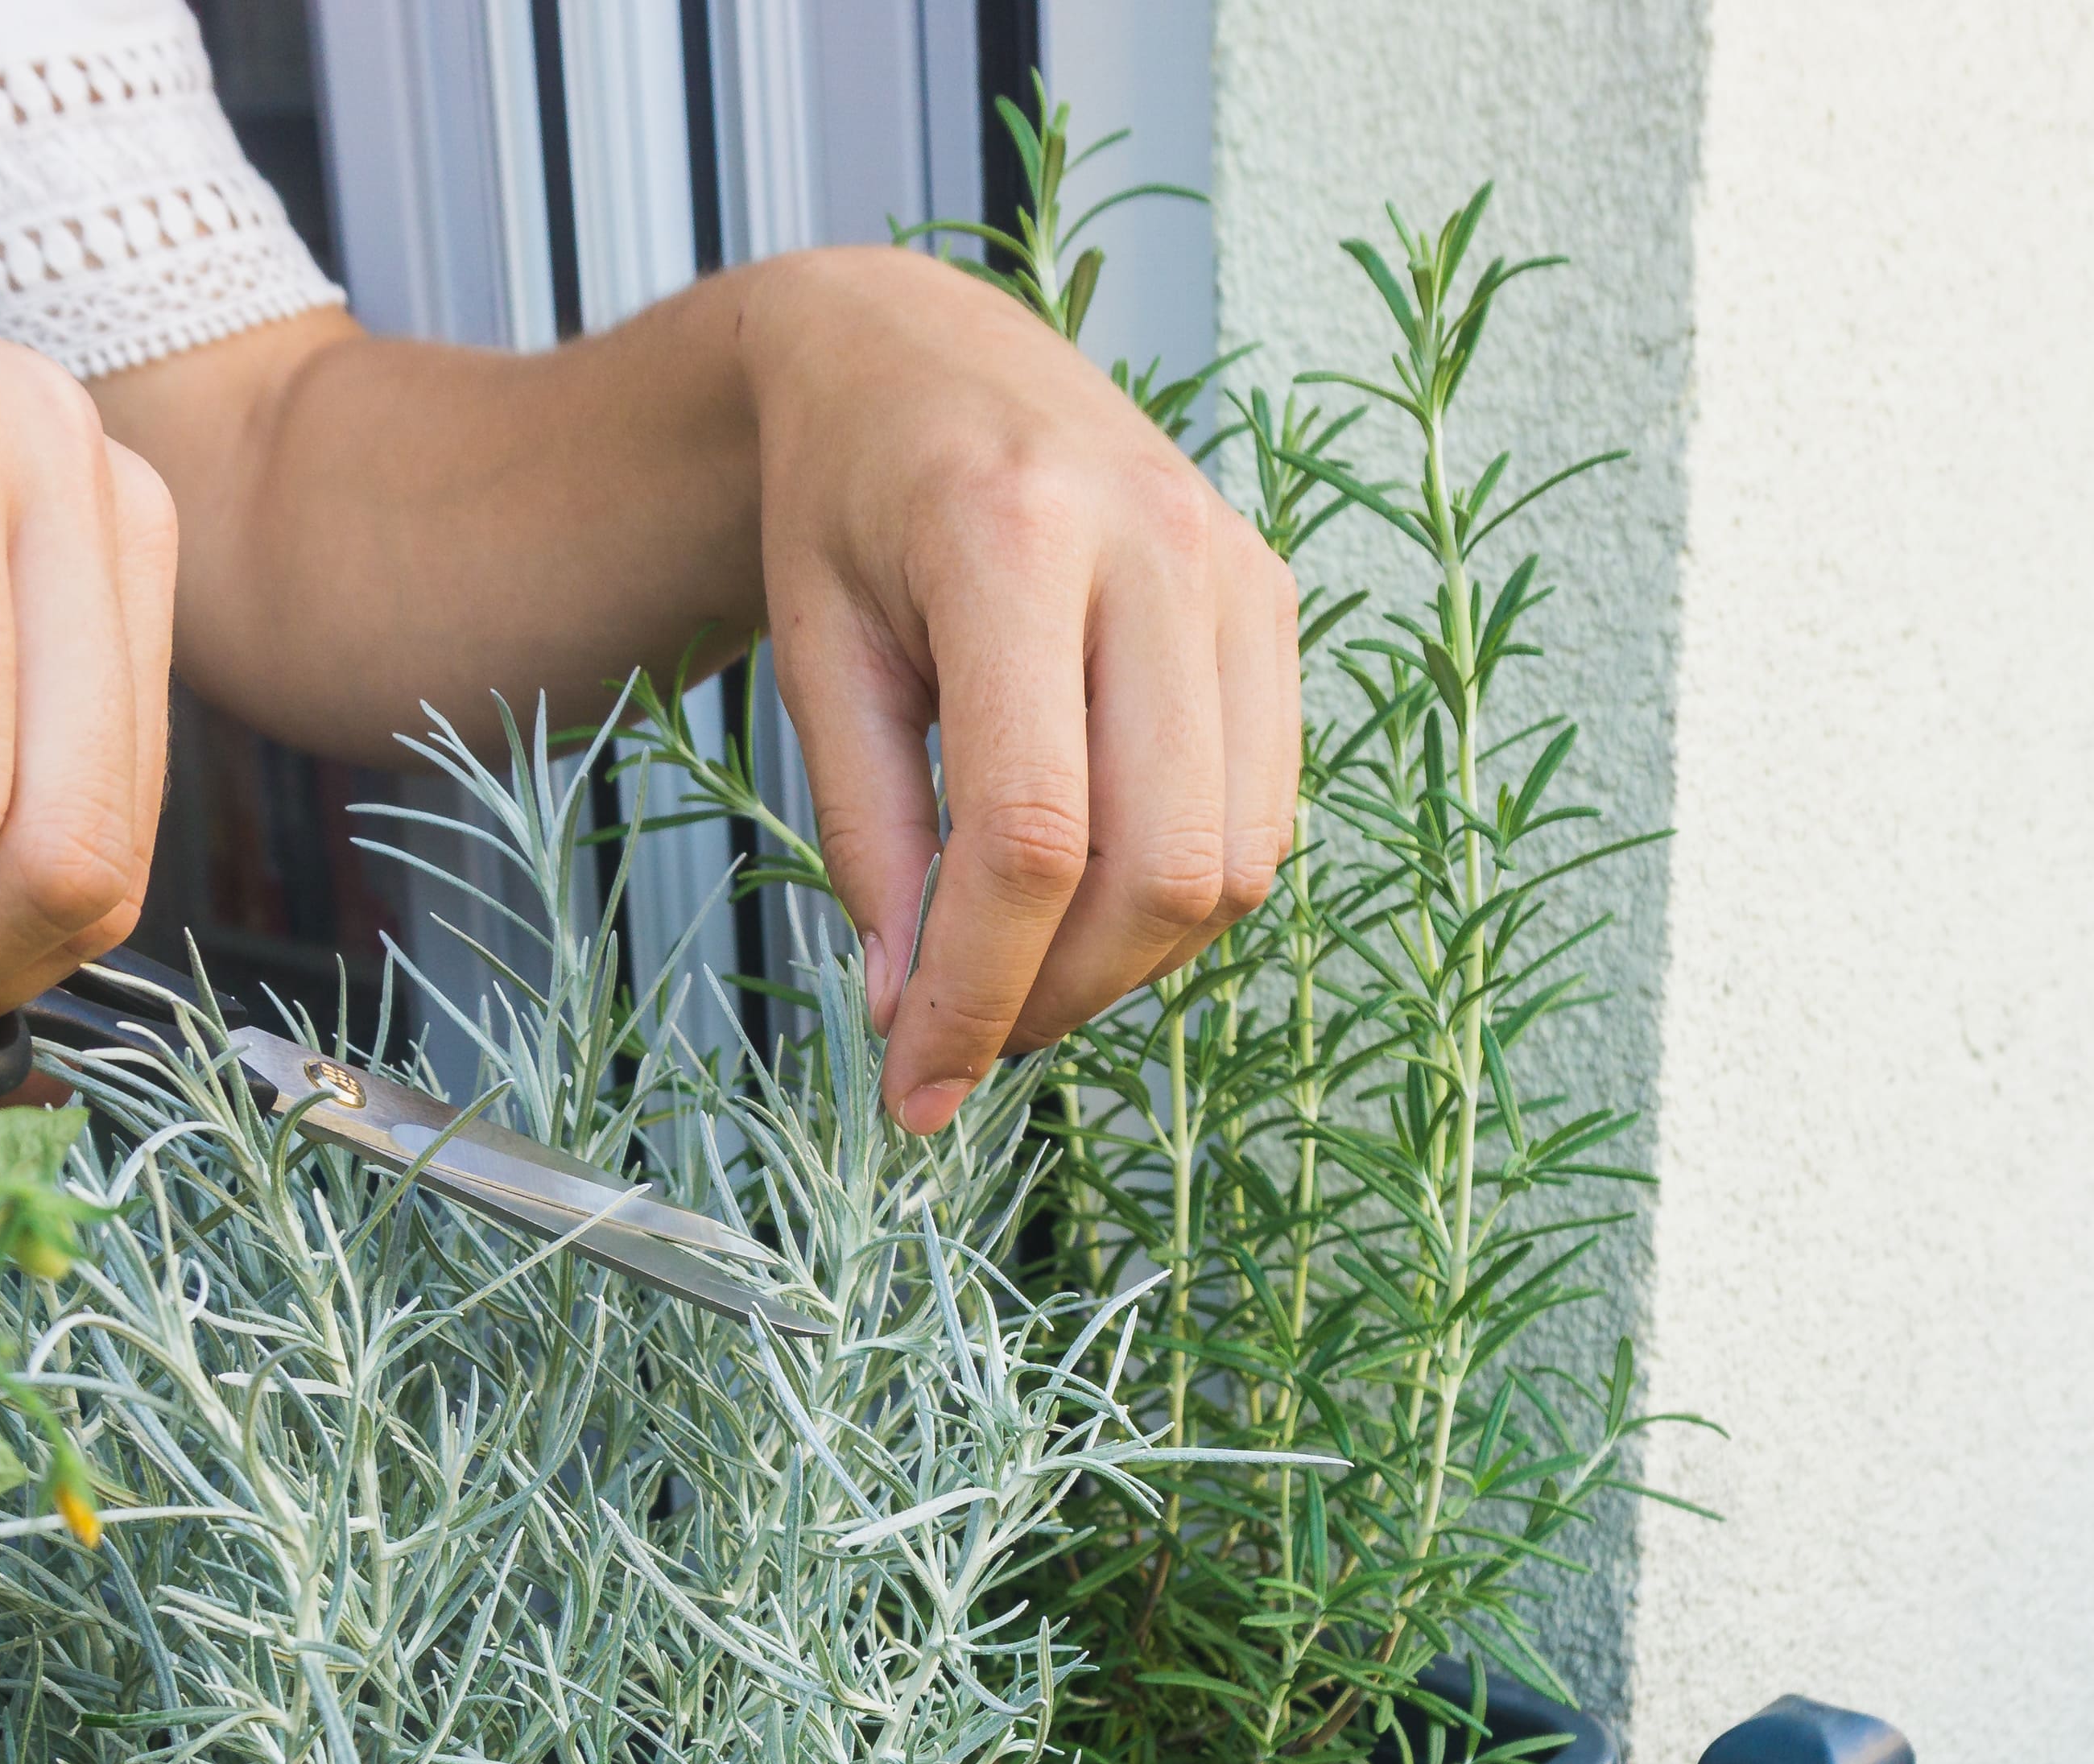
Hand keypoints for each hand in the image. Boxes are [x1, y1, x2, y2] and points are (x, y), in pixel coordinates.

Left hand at [737, 248, 1301, 1129]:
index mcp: (1012, 539)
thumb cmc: (848, 501)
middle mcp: (1156, 545)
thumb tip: (913, 1018)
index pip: (1032, 832)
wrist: (919, 352)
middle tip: (968, 1035)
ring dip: (1129, 961)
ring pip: (1236, 862)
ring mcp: (1238, 571)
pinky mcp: (1275, 601)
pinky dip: (1180, 895)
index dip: (979, 990)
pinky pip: (1266, 815)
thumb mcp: (817, 659)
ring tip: (1022, 964)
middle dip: (1063, 994)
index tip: (919, 1081)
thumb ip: (869, 839)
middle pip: (1162, 865)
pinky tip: (1088, 888)